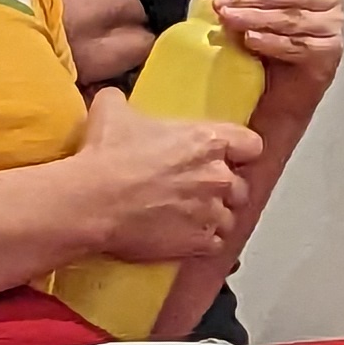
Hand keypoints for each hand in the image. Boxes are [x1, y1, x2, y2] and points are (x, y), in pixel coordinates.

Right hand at [71, 86, 260, 260]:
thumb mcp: (112, 110)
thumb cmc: (105, 156)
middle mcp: (218, 177)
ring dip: (214, 218)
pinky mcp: (198, 243)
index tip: (227, 156)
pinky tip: (184, 236)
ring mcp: (211, 213)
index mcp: (207, 141)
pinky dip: (204, 243)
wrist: (92, 202)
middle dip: (223, 189)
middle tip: (198, 190)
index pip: (251, 146)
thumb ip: (124, 101)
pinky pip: (216, 245)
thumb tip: (115, 99)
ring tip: (189, 217)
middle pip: (240, 186)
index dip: (240, 152)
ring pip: (229, 219)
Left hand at [205, 0, 343, 74]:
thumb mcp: (230, 4)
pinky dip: (273, 42)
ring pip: (293, 16)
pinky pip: (299, 44)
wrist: (267, 92)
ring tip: (231, 21)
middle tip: (222, 4)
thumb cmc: (256, 43)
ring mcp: (331, 25)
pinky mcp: (328, 53)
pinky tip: (252, 41)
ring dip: (258, 17)